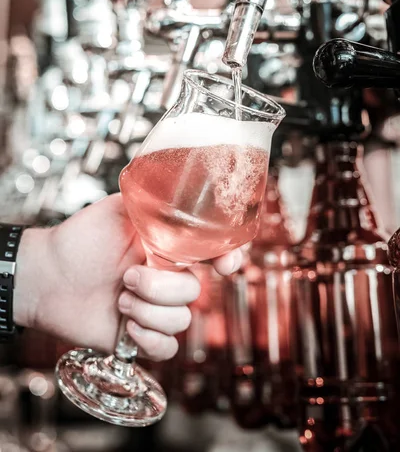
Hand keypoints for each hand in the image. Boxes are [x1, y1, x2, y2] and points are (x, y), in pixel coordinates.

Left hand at [14, 194, 243, 360]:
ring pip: (182, 320)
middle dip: (161, 287)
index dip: (229, 259)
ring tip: (120, 300)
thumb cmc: (80, 237)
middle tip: (128, 277)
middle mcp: (166, 278)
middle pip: (195, 292)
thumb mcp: (119, 208)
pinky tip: (125, 326)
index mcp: (169, 248)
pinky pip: (168, 348)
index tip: (224, 264)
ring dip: (148, 311)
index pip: (215, 253)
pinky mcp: (139, 337)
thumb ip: (153, 204)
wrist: (47, 274)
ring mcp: (154, 309)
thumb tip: (181, 192)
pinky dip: (149, 338)